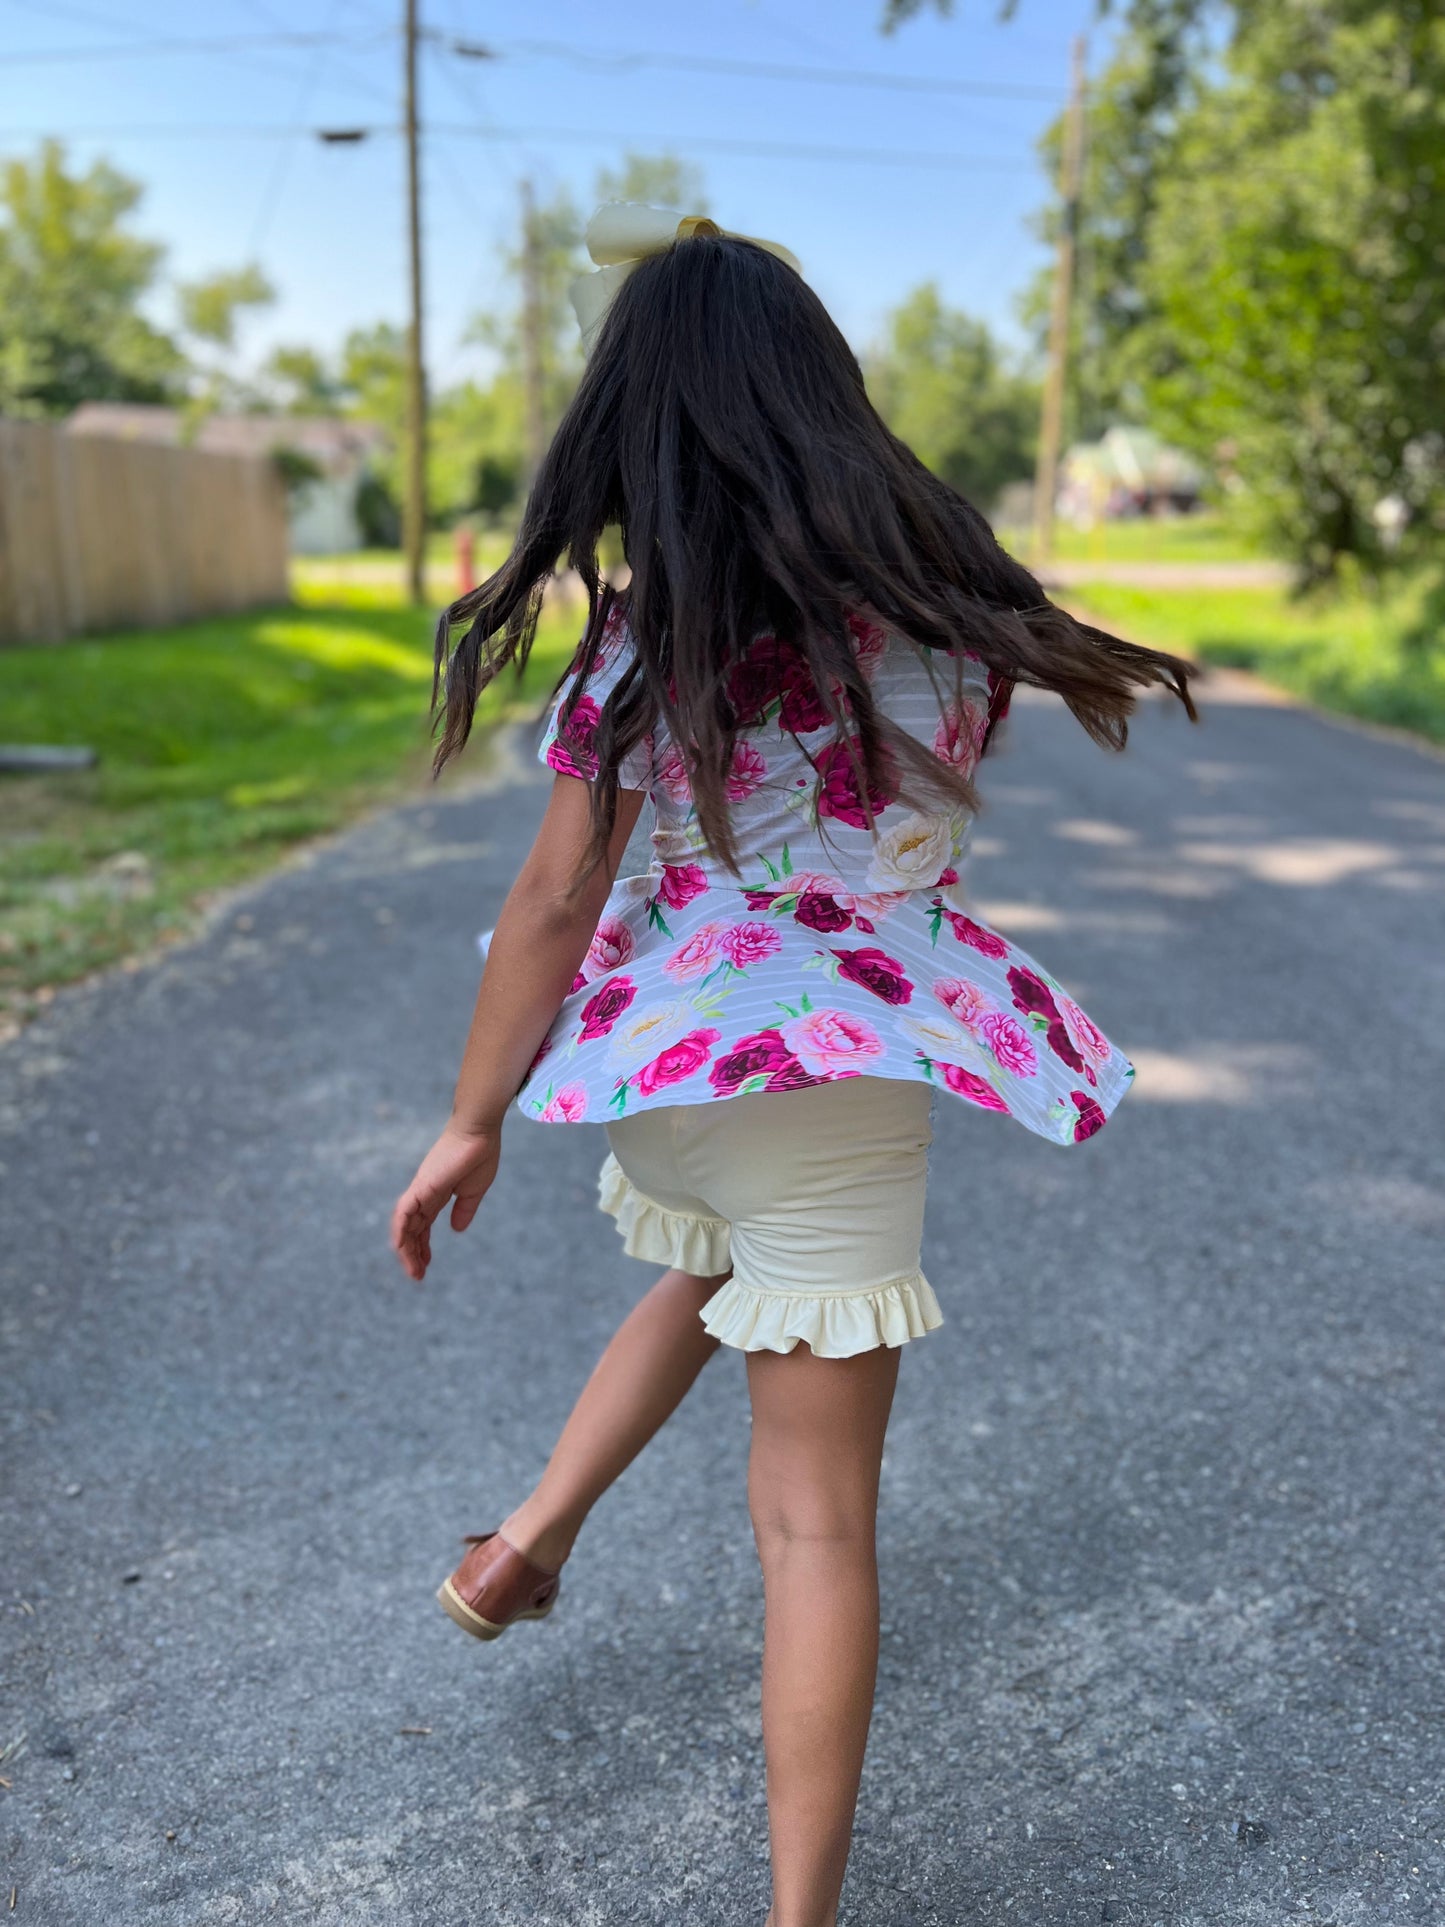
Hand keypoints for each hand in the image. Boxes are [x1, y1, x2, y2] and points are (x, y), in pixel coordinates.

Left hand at [390, 1122, 501, 1280]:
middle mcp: (424, 1195)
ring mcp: (420, 1190)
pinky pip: (404, 1213)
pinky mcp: (421, 1187)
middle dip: (413, 1253)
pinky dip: (400, 1231)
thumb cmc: (480, 1154)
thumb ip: (465, 1210)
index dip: (422, 1246)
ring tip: (413, 1271)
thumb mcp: (474, 1191)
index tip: (425, 1266)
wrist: (479, 1132)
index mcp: (437, 1195)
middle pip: (412, 1229)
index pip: (423, 1226)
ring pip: (404, 1225)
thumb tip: (456, 1229)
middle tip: (417, 1276)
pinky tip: (401, 1249)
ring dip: (406, 1249)